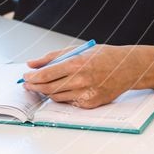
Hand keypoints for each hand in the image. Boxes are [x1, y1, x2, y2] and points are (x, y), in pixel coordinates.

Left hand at [21, 44, 153, 108]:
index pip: (46, 74)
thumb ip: (52, 57)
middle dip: (34, 87)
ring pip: (57, 97)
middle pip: (48, 88)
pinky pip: (69, 102)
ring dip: (46, 92)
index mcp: (77, 64)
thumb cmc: (102, 56)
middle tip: (27, 84)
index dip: (32, 77)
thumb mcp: (77, 49)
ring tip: (42, 85)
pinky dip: (61, 97)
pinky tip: (60, 89)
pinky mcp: (91, 104)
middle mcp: (81, 80)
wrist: (128, 68)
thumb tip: (31, 63)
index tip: (25, 76)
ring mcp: (86, 94)